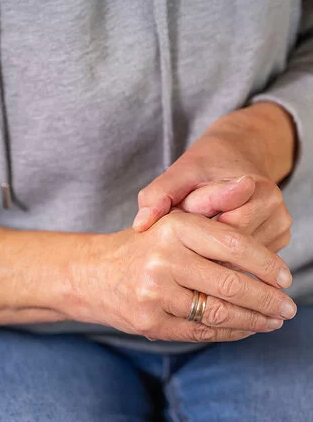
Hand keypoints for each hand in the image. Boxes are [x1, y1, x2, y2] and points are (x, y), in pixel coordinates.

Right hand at [70, 211, 296, 342]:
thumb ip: (211, 209)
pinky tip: (246, 328)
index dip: (266, 263)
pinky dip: (230, 332)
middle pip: (232, 284)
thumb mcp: (171, 219)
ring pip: (219, 312)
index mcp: (172, 227)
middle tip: (288, 307)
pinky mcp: (150, 323)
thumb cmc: (141, 245)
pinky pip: (201, 331)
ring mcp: (154, 294)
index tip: (285, 277)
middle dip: (268, 299)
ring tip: (274, 320)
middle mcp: (162, 260)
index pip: (234, 245)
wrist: (93, 273)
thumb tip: (249, 198)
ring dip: (254, 320)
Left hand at [133, 102, 294, 251]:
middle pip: (230, 251)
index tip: (184, 211)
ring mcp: (280, 230)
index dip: (193, 227)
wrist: (235, 157)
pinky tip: (212, 242)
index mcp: (257, 191)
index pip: (220, 232)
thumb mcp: (177, 174)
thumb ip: (157, 195)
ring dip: (212, 252)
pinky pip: (245, 264)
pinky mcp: (277, 244)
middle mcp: (276, 211)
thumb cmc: (203, 168)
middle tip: (189, 226)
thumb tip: (141, 225)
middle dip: (202, 243)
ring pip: (238, 261)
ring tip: (201, 230)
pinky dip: (225, 256)